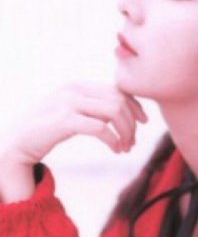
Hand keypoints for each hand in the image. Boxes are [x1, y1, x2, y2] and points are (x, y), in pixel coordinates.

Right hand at [0, 81, 148, 165]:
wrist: (15, 144)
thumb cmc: (47, 130)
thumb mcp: (72, 112)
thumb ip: (93, 107)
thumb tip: (122, 111)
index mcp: (79, 86)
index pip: (117, 89)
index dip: (135, 105)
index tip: (144, 121)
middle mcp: (75, 90)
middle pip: (119, 100)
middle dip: (132, 123)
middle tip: (132, 143)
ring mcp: (68, 103)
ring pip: (114, 111)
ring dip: (125, 132)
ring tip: (125, 148)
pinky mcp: (64, 120)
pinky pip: (100, 128)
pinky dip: (114, 140)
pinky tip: (116, 150)